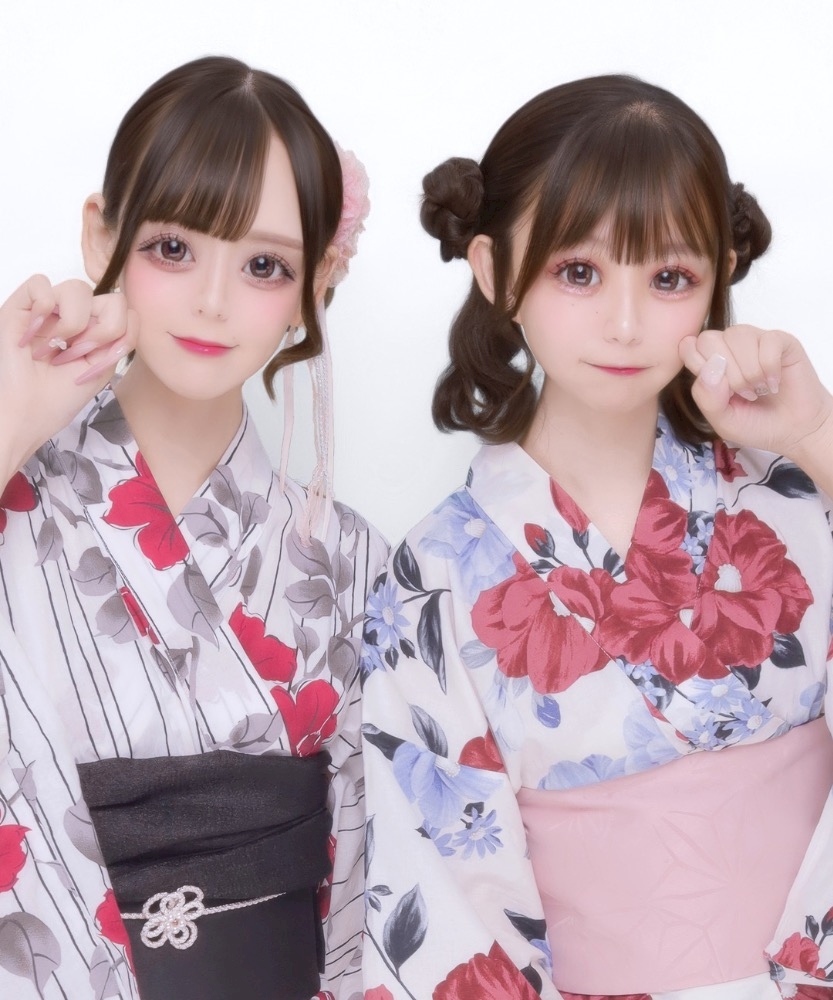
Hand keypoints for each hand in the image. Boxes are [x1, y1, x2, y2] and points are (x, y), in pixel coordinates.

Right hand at [0, 274, 137, 486]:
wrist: (26, 414)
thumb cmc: (59, 398)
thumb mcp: (102, 368)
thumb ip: (118, 339)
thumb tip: (124, 313)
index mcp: (96, 329)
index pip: (126, 311)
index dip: (123, 335)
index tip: (101, 360)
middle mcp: (75, 315)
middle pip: (111, 298)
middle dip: (103, 331)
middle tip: (77, 355)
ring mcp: (49, 309)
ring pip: (78, 288)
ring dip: (73, 323)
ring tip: (55, 348)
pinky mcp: (20, 306)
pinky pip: (39, 282)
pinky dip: (42, 307)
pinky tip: (35, 332)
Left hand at [679, 324, 832, 471]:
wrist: (794, 431)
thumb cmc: (755, 424)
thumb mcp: (722, 420)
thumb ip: (707, 397)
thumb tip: (711, 367)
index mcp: (709, 364)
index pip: (688, 346)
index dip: (699, 366)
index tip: (720, 390)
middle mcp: (729, 348)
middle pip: (708, 338)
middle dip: (725, 373)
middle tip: (743, 393)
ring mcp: (754, 342)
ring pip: (737, 335)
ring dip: (748, 371)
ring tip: (759, 389)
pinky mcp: (781, 341)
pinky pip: (767, 341)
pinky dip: (770, 367)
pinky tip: (775, 382)